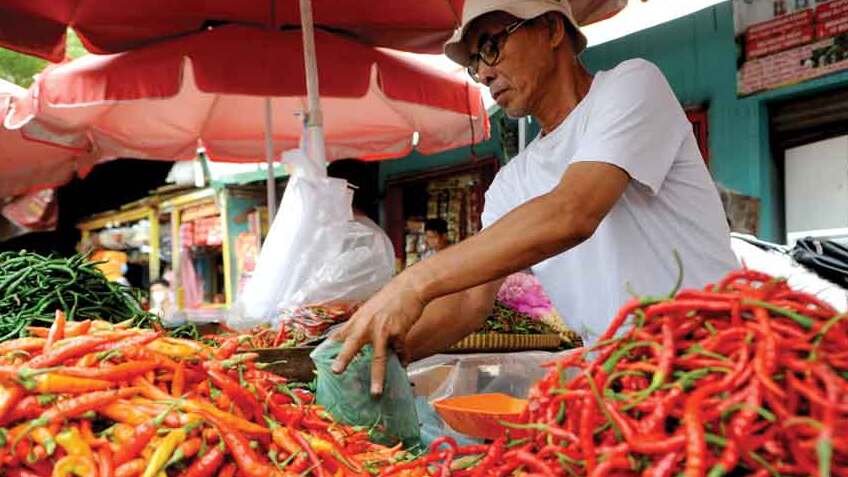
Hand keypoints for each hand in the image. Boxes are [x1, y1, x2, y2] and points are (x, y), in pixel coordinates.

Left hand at [330, 274, 425, 394]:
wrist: (410, 287)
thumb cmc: (389, 297)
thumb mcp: (370, 308)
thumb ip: (362, 324)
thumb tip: (358, 339)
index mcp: (357, 319)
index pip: (339, 335)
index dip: (329, 347)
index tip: (318, 359)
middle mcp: (367, 325)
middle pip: (353, 344)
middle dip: (344, 359)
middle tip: (336, 372)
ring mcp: (383, 330)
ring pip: (379, 357)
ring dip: (377, 377)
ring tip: (375, 392)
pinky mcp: (399, 333)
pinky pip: (399, 352)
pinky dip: (402, 359)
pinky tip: (403, 363)